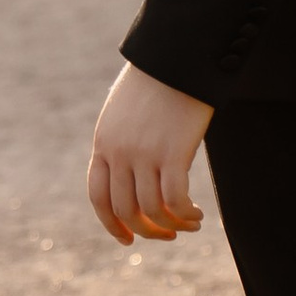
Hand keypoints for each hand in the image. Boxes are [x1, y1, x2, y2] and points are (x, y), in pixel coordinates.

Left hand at [88, 61, 211, 245]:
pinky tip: (198, 214)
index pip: (98, 197)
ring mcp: (144, 153)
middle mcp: (119, 152)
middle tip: (169, 235)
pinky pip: (175, 200)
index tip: (129, 239)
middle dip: (147, 231)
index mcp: (104, 143)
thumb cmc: (156, 80)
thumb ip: (122, 141)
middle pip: (125, 209)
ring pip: (152, 210)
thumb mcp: (124, 112)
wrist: (176, 55)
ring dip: (172, 226)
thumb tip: (131, 171)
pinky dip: (185, 215)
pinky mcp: (172, 152)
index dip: (111, 224)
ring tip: (191, 223)